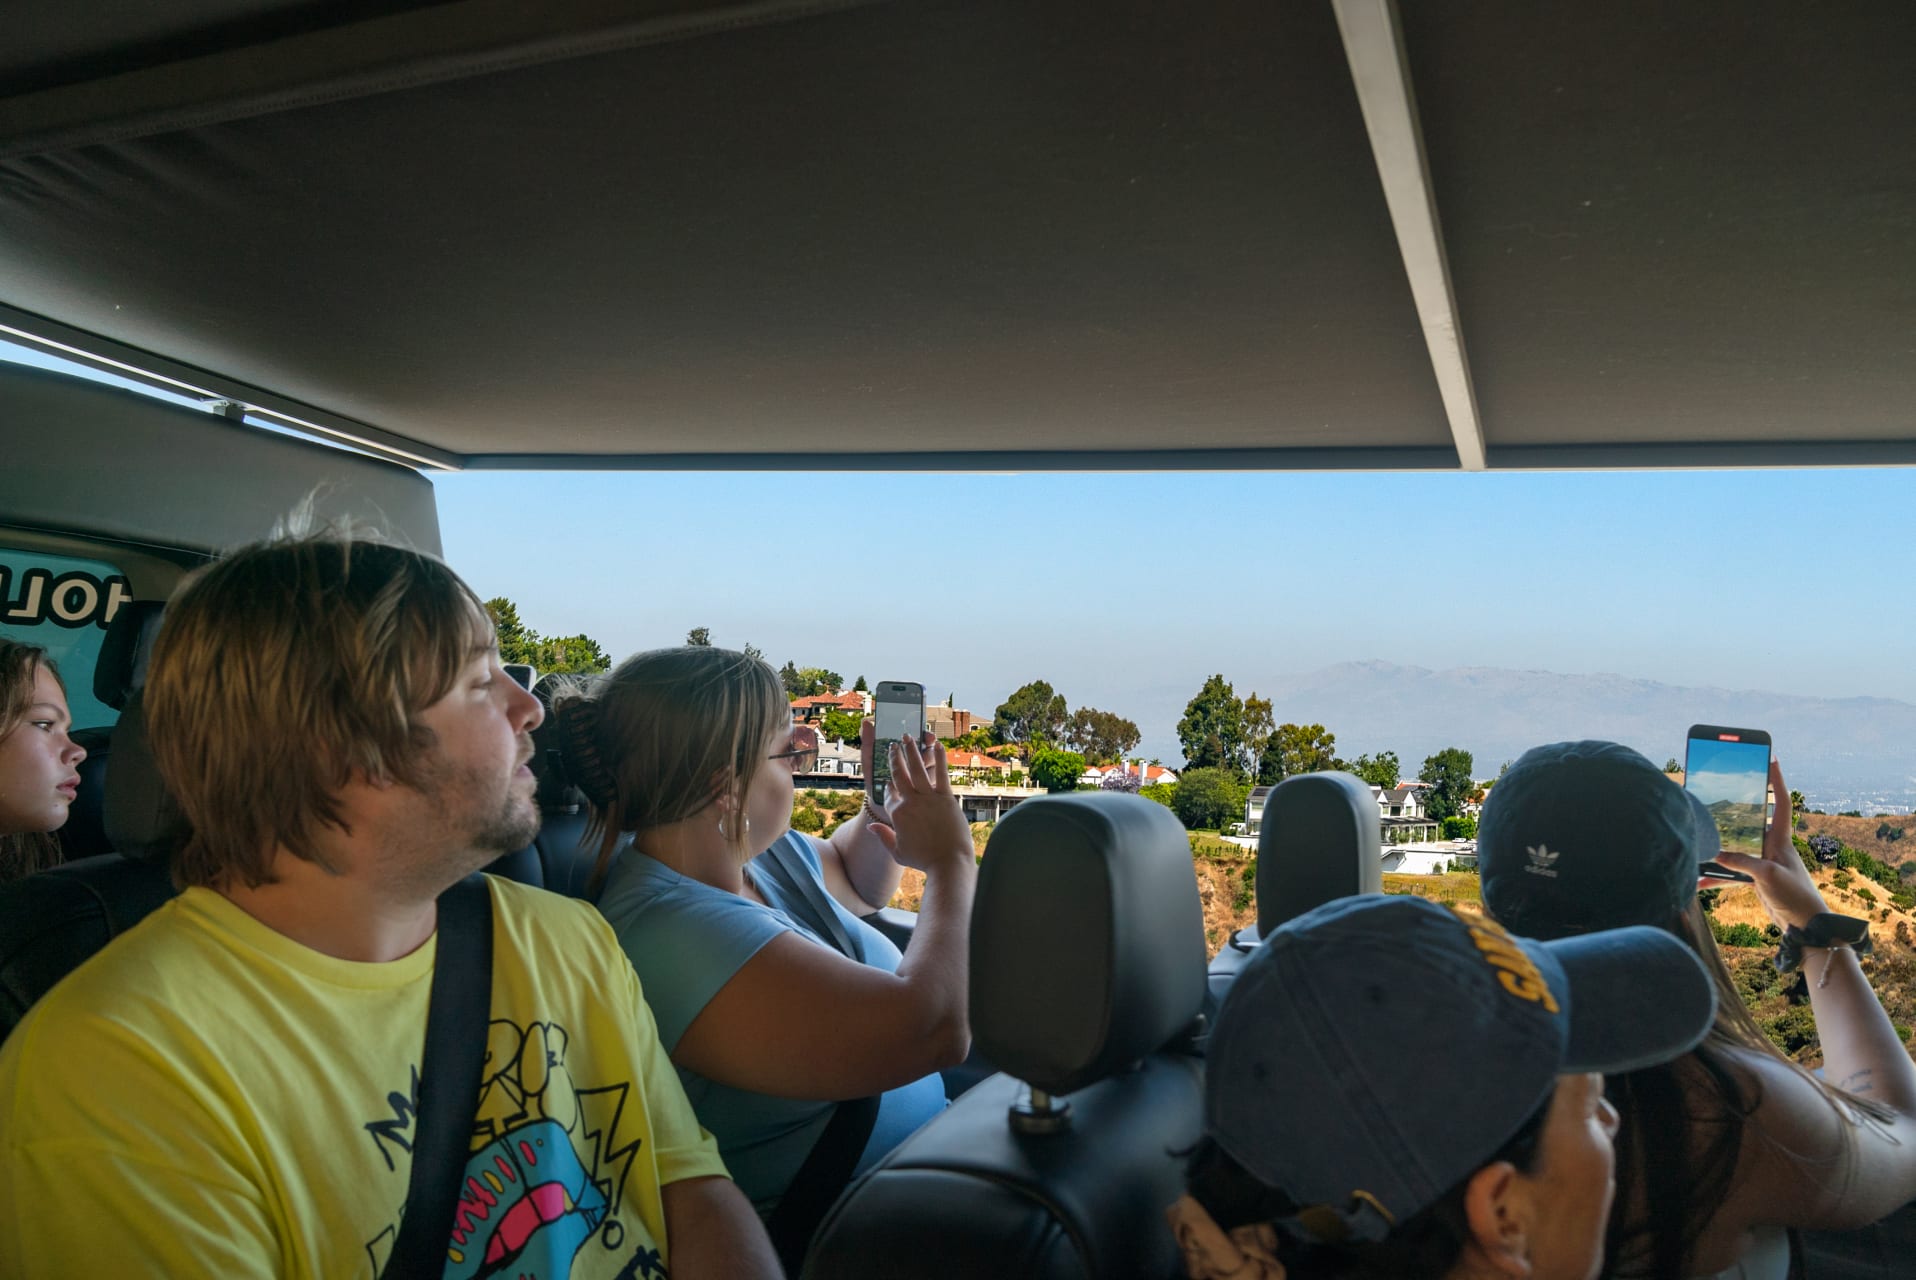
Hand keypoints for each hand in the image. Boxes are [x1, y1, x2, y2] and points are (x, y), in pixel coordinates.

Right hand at [865, 733, 972, 873]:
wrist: (948, 862)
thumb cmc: (924, 860)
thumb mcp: (898, 852)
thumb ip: (883, 837)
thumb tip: (870, 827)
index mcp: (897, 814)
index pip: (889, 795)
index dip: (888, 787)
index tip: (888, 780)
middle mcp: (910, 802)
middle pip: (898, 774)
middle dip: (894, 758)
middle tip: (892, 746)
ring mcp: (928, 798)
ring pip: (916, 768)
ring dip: (911, 750)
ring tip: (907, 736)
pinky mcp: (946, 797)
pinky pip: (941, 773)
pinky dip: (939, 758)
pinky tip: (937, 745)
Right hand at [1708, 759, 1828, 931]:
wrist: (1805, 926)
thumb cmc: (1796, 896)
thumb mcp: (1768, 876)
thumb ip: (1743, 862)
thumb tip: (1716, 854)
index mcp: (1781, 840)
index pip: (1780, 803)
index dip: (1777, 781)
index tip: (1771, 759)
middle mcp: (1772, 846)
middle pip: (1752, 820)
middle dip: (1736, 807)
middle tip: (1720, 793)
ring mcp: (1763, 861)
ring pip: (1737, 846)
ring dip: (1720, 845)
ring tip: (1700, 835)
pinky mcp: (1755, 878)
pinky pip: (1731, 871)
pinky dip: (1716, 875)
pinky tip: (1698, 880)